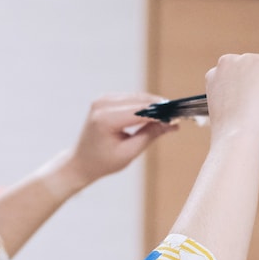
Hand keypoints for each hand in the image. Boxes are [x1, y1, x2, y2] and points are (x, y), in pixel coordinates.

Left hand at [58, 93, 175, 188]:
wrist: (81, 161)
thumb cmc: (103, 162)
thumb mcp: (129, 153)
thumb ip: (150, 135)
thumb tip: (172, 123)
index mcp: (105, 119)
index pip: (140, 111)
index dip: (161, 113)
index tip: (177, 118)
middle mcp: (102, 104)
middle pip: (140, 100)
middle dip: (160, 107)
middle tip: (177, 116)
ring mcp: (102, 99)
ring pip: (137, 97)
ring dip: (154, 105)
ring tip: (169, 116)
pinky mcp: (105, 99)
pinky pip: (131, 98)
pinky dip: (144, 105)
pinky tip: (156, 113)